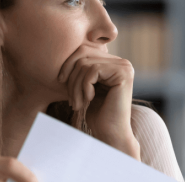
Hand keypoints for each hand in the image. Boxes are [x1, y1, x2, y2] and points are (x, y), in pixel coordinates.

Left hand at [58, 45, 139, 160]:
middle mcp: (121, 62)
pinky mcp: (123, 74)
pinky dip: (84, 87)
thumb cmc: (97, 114)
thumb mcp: (87, 87)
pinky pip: (92, 71)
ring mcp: (124, 67)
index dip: (68, 64)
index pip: (84, 50)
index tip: (60, 81)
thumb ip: (82, 69)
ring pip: (85, 64)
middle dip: (71, 75)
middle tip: (69, 97)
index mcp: (113, 63)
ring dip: (75, 86)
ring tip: (77, 104)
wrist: (111, 134)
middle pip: (83, 54)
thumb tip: (67, 52)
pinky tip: (88, 100)